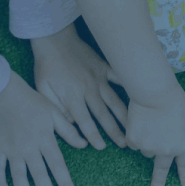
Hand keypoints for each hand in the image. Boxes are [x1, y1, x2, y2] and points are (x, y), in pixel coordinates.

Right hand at [0, 71, 86, 185]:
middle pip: (39, 176)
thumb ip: (68, 131)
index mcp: (45, 139)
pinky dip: (0, 183)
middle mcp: (29, 147)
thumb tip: (84, 145)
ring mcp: (12, 149)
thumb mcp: (54, 112)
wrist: (3, 91)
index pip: (57, 165)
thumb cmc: (31, 101)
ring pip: (19, 177)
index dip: (64, 182)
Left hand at [31, 24, 129, 149]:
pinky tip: (141, 95)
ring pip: (114, 100)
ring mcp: (99, 78)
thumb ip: (56, 108)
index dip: (93, 135)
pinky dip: (129, 86)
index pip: (84, 121)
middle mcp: (88, 89)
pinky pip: (119, 78)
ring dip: (124, 115)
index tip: (100, 147)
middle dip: (114, 131)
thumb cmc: (46, 66)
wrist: (54, 38)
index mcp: (72, 96)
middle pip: (103, 114)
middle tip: (125, 144)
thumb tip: (72, 123)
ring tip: (134, 127)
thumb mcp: (42, 88)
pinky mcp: (104, 67)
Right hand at [125, 87, 184, 185]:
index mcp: (184, 145)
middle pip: (161, 169)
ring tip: (150, 123)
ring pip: (146, 150)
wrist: (155, 94)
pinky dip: (135, 134)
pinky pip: (134, 142)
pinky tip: (140, 122)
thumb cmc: (174, 101)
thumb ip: (180, 135)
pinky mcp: (135, 141)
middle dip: (158, 183)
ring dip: (147, 141)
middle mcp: (167, 151)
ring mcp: (150, 148)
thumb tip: (170, 142)